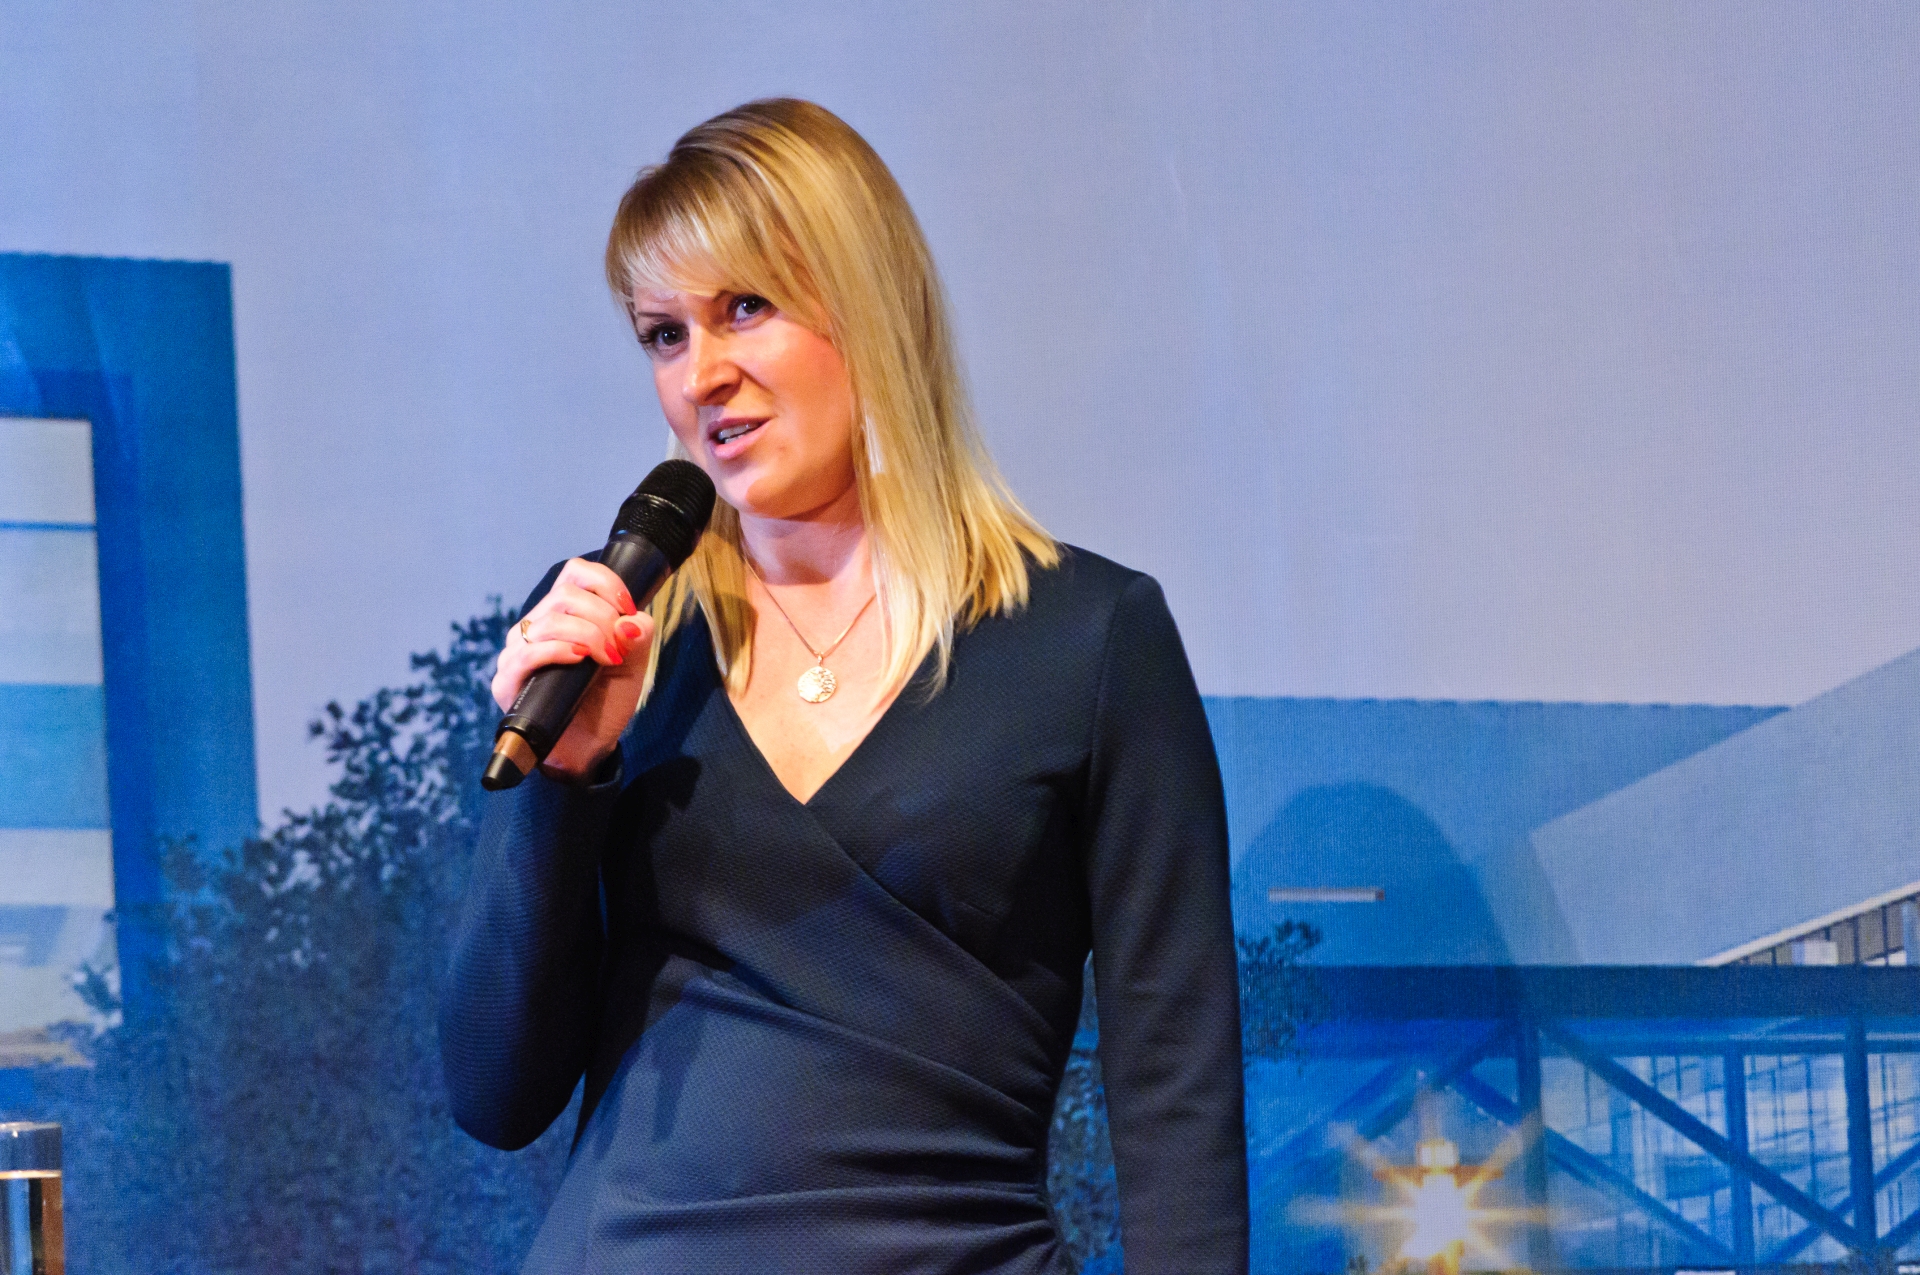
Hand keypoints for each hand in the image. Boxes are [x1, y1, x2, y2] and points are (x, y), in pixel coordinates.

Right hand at [492, 558, 655, 779]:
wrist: (589, 746)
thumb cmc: (605, 700)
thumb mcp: (633, 663)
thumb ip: (637, 636)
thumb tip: (630, 620)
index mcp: (562, 613)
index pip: (574, 573)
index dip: (605, 583)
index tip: (629, 608)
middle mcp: (535, 627)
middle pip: (565, 594)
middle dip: (602, 615)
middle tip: (618, 646)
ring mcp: (516, 652)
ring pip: (549, 620)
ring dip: (588, 634)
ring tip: (608, 658)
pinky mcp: (506, 681)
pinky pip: (528, 653)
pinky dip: (559, 651)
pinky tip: (581, 659)